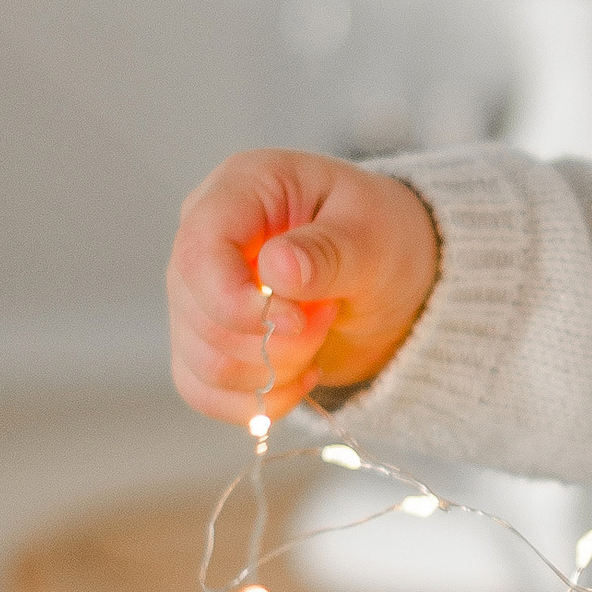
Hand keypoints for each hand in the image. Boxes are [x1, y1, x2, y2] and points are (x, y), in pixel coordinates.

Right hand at [167, 150, 440, 424]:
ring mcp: (198, 295)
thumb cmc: (383, 237)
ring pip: (203, 363)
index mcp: (240, 190)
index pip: (197, 252)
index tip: (298, 320)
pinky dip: (260, 401)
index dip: (237, 302)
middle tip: (329, 316)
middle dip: (274, 341)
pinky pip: (205, 392)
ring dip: (274, 371)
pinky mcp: (208, 342)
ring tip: (321, 337)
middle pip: (200, 316)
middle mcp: (205, 240)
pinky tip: (302, 376)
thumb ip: (328, 251)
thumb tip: (277, 269)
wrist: (394, 279)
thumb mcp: (373, 236)